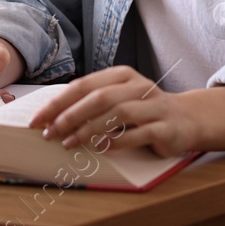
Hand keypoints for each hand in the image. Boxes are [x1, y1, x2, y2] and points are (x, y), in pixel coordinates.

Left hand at [29, 67, 224, 157]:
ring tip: (69, 144)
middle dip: (69, 116)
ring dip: (89, 129)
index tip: (37, 120)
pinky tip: (100, 149)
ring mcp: (153, 105)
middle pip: (98, 97)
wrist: (186, 120)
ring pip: (117, 113)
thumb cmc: (142, 112)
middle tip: (49, 134)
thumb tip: (50, 117)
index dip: (58, 103)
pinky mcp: (165, 127)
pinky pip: (137, 133)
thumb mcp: (118, 99)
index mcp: (121, 75)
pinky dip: (116, 141)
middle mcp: (138, 86)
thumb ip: (91, 103)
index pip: (83, 85)